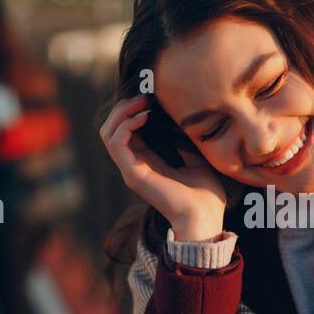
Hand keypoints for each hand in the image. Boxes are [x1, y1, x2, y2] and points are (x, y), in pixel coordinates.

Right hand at [99, 94, 226, 239]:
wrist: (206, 216)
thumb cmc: (205, 195)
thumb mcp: (196, 160)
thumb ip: (184, 143)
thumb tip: (183, 121)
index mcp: (147, 163)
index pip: (126, 131)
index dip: (133, 110)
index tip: (152, 97)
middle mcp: (134, 166)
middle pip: (111, 129)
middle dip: (124, 107)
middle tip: (145, 96)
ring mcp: (131, 170)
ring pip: (108, 133)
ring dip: (122, 112)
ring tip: (142, 103)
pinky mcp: (133, 174)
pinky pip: (116, 143)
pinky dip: (126, 124)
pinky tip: (145, 116)